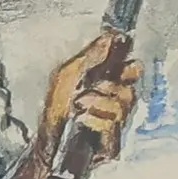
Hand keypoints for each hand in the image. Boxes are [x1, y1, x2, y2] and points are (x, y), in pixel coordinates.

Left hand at [35, 27, 140, 167]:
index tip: (118, 57)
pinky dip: (95, 118)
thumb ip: (90, 55)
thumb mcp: (68, 74)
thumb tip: (111, 35)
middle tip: (90, 86)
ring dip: (98, 101)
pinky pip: (114, 124)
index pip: (132, 67)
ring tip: (79, 105)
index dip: (127, 60)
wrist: (44, 143)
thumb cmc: (55, 110)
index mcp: (108, 83)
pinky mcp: (114, 143)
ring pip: (124, 102)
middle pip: (133, 83)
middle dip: (110, 82)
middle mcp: (116, 101)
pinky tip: (81, 120)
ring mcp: (117, 123)